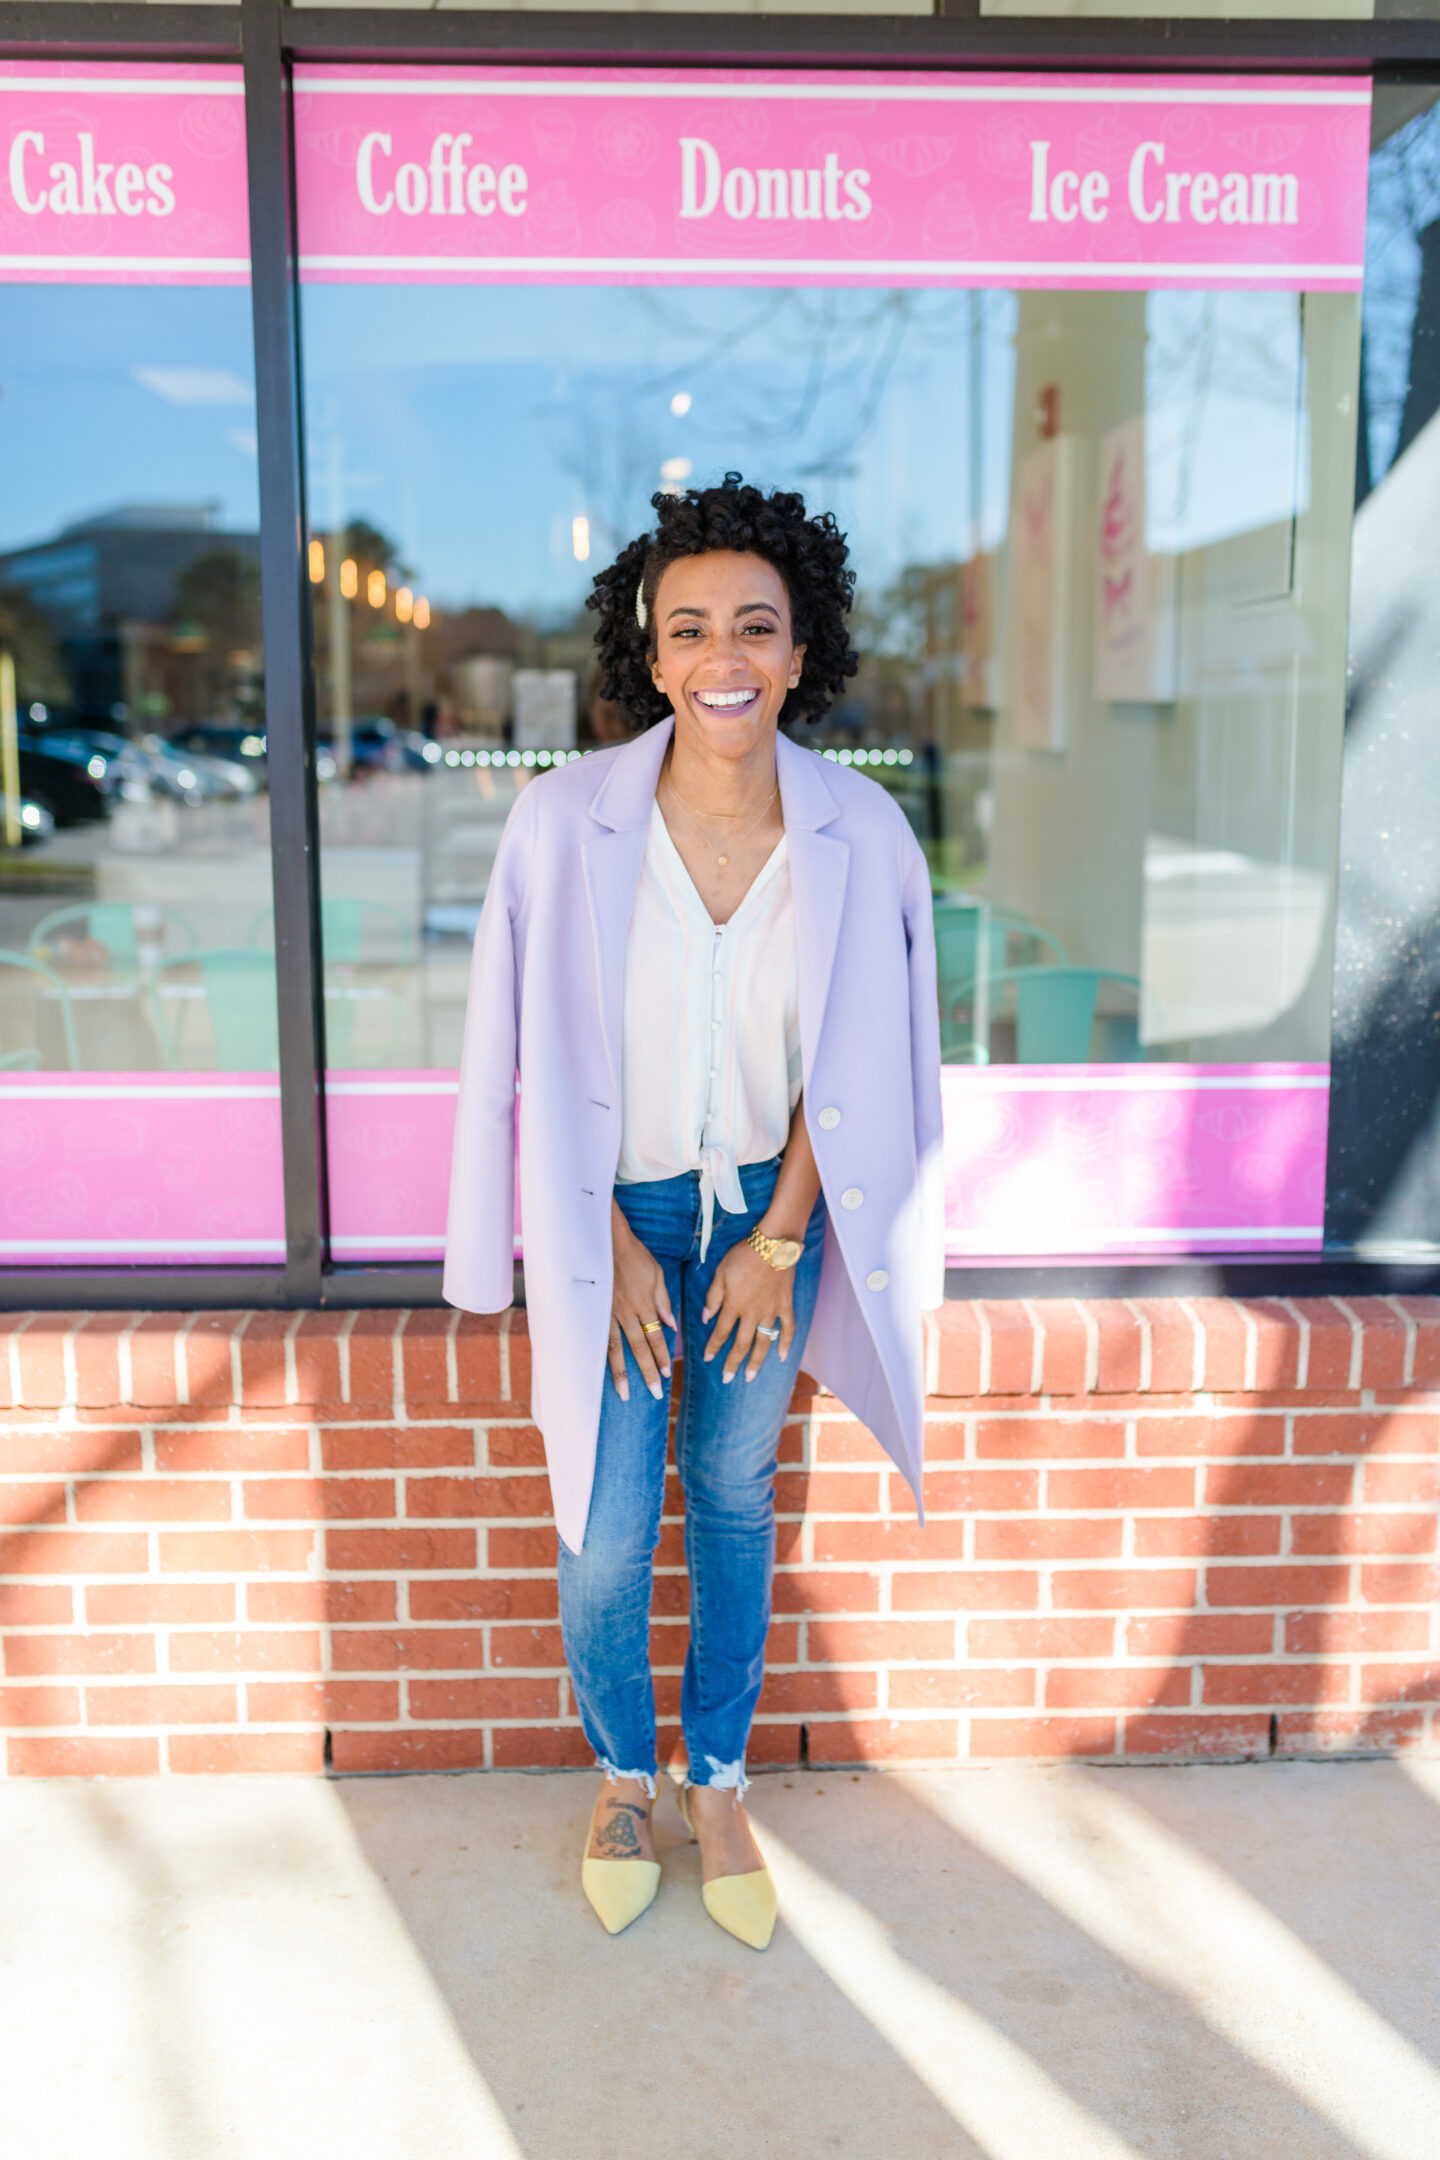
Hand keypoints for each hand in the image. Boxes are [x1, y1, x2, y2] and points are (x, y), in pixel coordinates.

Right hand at [609, 1203, 674, 1402]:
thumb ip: (663, 1301)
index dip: (662, 1356)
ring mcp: (607, 1313)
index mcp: (644, 1303)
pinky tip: (599, 1370)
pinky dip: (600, 1355)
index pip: (656, 1336)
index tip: (668, 1374)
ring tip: (624, 1394)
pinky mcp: (592, 1310)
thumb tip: (671, 1325)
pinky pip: (597, 1337)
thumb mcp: (656, 1273)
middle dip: (647, 1372)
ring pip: (615, 1349)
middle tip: (655, 1393)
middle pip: (638, 1348)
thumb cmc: (633, 1255)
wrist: (605, 1240)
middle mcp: (626, 1312)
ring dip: (621, 1373)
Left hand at [702, 1236, 795, 1383]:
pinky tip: (781, 1357)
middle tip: (727, 1379)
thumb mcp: (721, 1272)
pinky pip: (787, 1328)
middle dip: (733, 1363)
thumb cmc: (744, 1256)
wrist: (773, 1244)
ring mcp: (771, 1311)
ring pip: (763, 1342)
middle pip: (741, 1344)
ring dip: (756, 1361)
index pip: (721, 1332)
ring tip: (750, 1376)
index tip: (707, 1359)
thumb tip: (706, 1318)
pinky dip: (785, 1343)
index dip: (713, 1347)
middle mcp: (752, 1313)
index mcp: (734, 1305)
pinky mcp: (785, 1306)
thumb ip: (713, 1297)